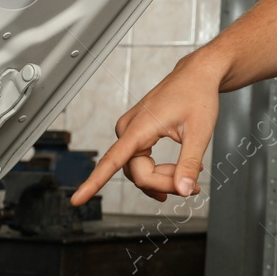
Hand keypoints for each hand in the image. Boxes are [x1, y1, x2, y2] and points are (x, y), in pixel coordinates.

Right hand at [69, 54, 223, 205]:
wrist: (197, 75)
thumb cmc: (197, 95)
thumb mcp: (200, 132)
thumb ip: (189, 163)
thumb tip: (183, 190)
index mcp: (139, 127)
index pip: (111, 161)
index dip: (93, 183)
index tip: (76, 200)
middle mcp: (128, 129)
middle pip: (138, 173)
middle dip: (164, 182)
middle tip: (192, 185)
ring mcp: (130, 130)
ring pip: (139, 170)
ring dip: (163, 178)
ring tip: (189, 174)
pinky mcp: (136, 133)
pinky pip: (141, 162)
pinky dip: (159, 171)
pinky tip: (176, 173)